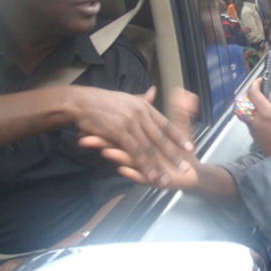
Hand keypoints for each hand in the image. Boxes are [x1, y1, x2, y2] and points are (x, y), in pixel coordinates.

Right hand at [78, 87, 199, 189]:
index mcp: (144, 106)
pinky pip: (135, 152)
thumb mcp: (126, 97)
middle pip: (161, 138)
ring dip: (159, 166)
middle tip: (185, 168)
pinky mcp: (119, 132)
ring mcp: (131, 123)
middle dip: (174, 155)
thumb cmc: (101, 101)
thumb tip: (154, 91)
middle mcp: (141, 114)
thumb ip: (142, 98)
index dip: (178, 137)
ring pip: (149, 148)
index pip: (166, 124)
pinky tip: (150, 175)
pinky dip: (144, 166)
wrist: (81, 102)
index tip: (189, 147)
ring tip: (168, 179)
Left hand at [240, 78, 270, 156]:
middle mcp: (255, 120)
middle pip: (243, 102)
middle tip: (261, 91)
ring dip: (251, 104)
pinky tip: (266, 116)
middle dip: (250, 93)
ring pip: (244, 111)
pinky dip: (253, 113)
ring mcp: (252, 128)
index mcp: (265, 113)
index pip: (253, 93)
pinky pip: (249, 119)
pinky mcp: (253, 135)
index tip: (261, 80)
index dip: (255, 83)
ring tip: (265, 104)